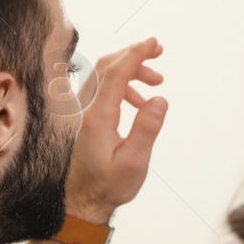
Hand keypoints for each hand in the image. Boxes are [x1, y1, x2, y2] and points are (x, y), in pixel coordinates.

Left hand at [64, 37, 168, 222]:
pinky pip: (102, 89)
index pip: (116, 74)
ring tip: (157, 83)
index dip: (135, 54)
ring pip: (103, 75)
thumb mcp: (135, 161)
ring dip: (130, 70)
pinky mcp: (85, 118)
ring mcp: (83, 112)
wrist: (84, 200)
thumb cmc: (110, 184)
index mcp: (99, 117)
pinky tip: (140, 101)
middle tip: (158, 50)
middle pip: (106, 66)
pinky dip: (122, 84)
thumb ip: (147, 128)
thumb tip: (160, 100)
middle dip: (133, 54)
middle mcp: (86, 109)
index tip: (153, 43)